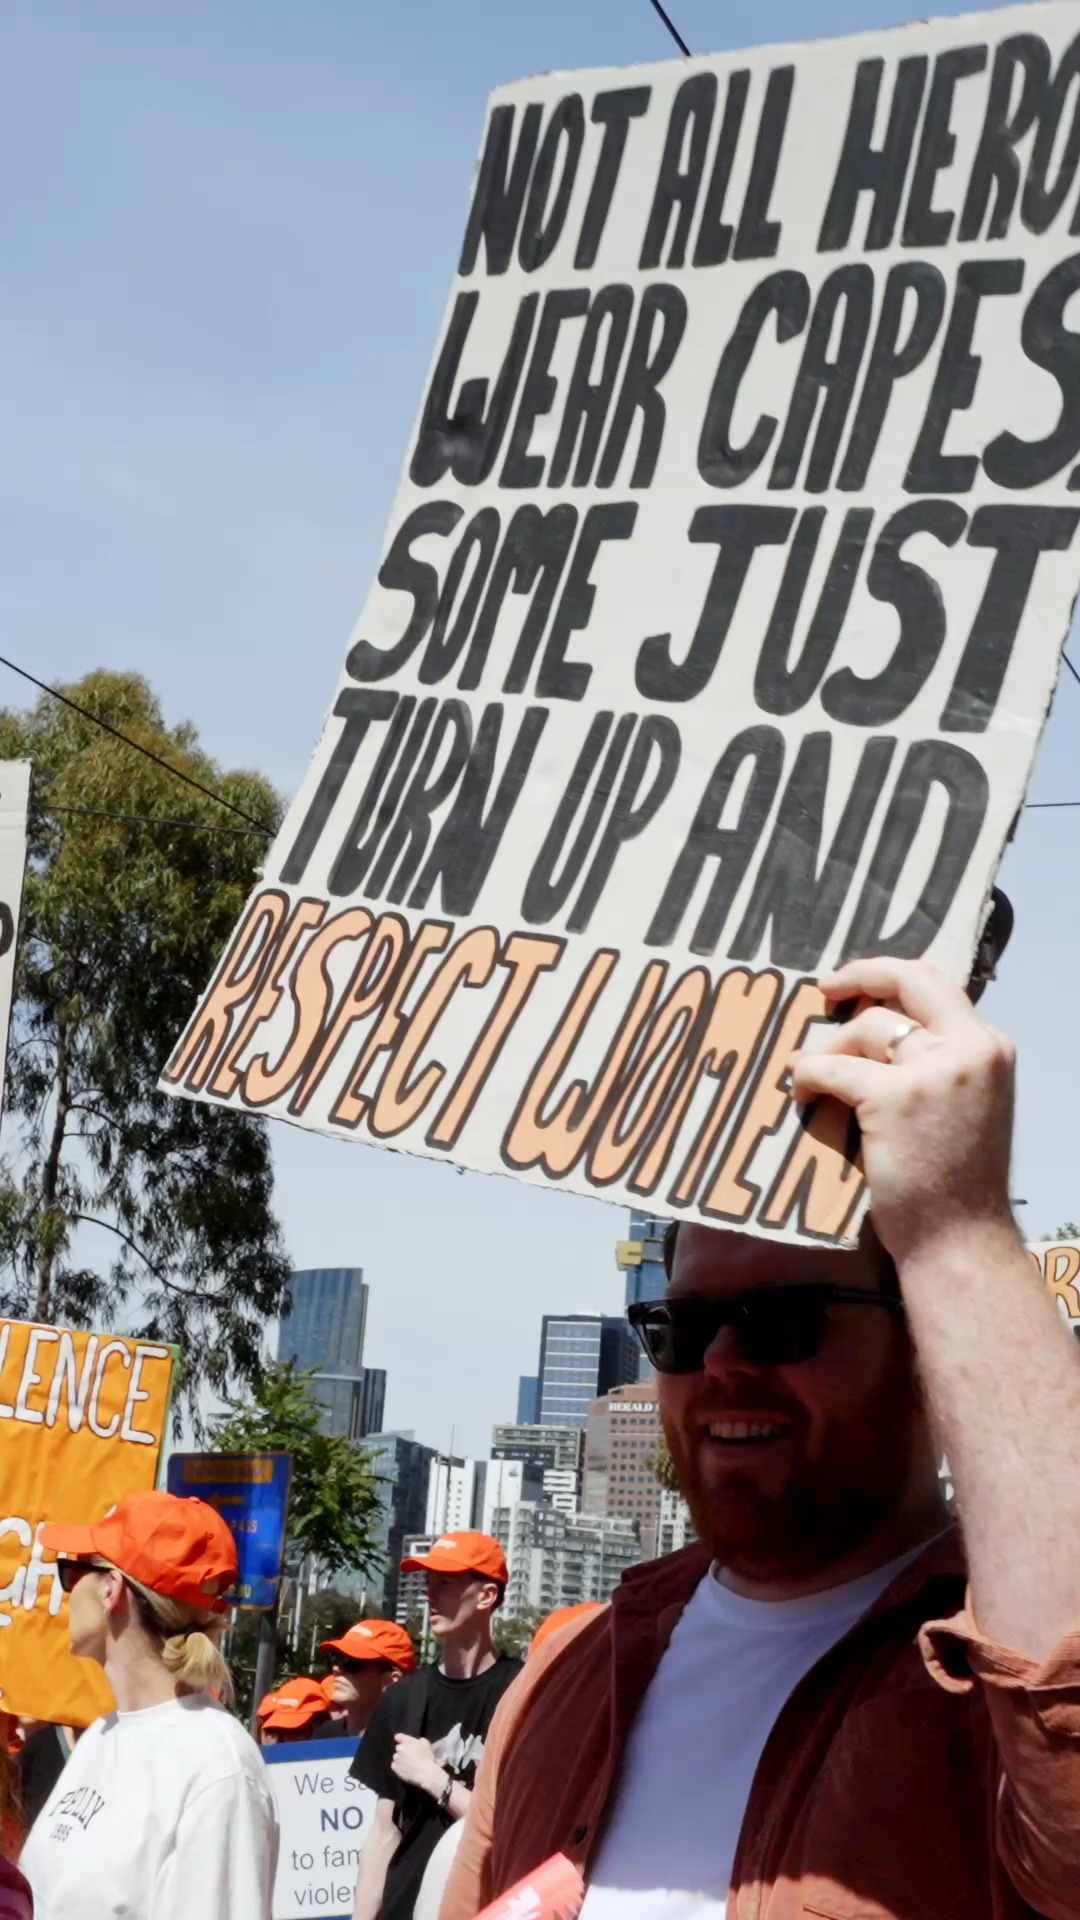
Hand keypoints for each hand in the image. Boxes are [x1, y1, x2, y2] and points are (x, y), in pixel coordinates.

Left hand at [390, 1733, 446, 1799]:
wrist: (424, 1773)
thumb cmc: (427, 1757)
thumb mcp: (426, 1744)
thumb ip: (420, 1740)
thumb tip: (418, 1741)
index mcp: (407, 1741)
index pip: (398, 1736)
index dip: (401, 1739)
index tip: (404, 1742)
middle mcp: (400, 1749)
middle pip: (399, 1748)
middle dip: (403, 1750)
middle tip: (410, 1755)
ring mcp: (396, 1759)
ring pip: (396, 1757)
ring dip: (400, 1758)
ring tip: (407, 1763)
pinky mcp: (395, 1768)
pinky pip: (394, 1765)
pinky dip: (398, 1766)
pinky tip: (404, 1768)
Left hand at [789, 957, 1016, 1264]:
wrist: (959, 1238)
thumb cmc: (957, 1182)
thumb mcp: (965, 1102)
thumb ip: (939, 1062)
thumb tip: (883, 1030)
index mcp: (989, 1047)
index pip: (938, 984)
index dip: (890, 974)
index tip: (854, 982)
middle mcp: (969, 1047)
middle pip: (907, 981)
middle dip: (859, 975)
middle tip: (825, 989)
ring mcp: (932, 1070)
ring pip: (865, 1027)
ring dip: (827, 1048)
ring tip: (809, 1074)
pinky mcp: (892, 1096)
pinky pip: (832, 1067)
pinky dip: (808, 1075)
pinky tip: (800, 1090)